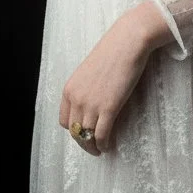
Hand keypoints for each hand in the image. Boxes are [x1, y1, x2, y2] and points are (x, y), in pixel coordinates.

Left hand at [58, 7, 157, 155]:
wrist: (127, 42)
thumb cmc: (112, 52)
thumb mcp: (89, 72)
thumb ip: (86, 89)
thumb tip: (91, 105)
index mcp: (69, 89)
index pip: (65, 120)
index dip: (74, 130)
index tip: (83, 132)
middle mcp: (76, 99)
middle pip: (75, 131)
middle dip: (83, 142)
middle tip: (92, 147)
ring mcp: (91, 104)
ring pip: (87, 136)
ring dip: (93, 146)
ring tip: (100, 149)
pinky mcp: (109, 108)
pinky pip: (102, 134)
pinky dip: (103, 144)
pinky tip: (108, 146)